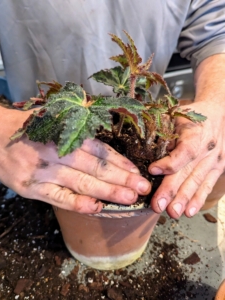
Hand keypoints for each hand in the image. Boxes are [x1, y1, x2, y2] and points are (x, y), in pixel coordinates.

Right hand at [0, 105, 150, 213]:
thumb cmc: (27, 127)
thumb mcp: (52, 117)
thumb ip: (76, 125)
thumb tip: (105, 130)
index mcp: (65, 135)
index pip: (99, 150)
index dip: (120, 162)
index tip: (138, 171)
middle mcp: (57, 153)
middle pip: (96, 168)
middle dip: (122, 179)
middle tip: (143, 188)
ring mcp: (45, 173)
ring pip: (82, 184)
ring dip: (108, 192)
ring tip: (130, 198)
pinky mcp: (32, 189)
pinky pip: (59, 199)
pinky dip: (78, 204)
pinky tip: (97, 207)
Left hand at [149, 100, 224, 217]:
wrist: (220, 112)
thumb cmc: (194, 115)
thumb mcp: (178, 115)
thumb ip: (165, 129)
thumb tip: (141, 144)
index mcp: (196, 133)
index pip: (184, 151)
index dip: (169, 163)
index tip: (152, 169)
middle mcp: (207, 149)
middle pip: (188, 172)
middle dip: (172, 190)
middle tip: (159, 206)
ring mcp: (215, 160)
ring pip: (197, 182)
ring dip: (184, 199)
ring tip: (173, 212)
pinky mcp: (219, 168)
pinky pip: (208, 185)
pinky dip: (198, 199)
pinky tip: (189, 211)